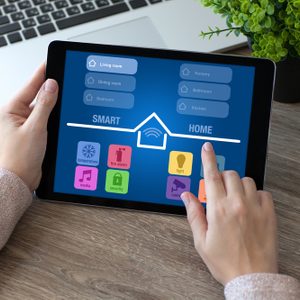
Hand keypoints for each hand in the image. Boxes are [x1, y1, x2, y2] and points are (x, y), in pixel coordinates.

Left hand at [0, 64, 57, 191]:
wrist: (20, 179)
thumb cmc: (19, 158)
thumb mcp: (35, 128)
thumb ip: (44, 105)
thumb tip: (51, 86)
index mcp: (10, 110)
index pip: (29, 87)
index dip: (41, 74)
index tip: (49, 62)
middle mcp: (16, 116)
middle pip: (36, 96)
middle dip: (48, 88)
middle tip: (61, 76)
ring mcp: (25, 125)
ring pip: (41, 108)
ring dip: (51, 103)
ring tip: (62, 93)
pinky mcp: (33, 133)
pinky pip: (44, 119)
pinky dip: (52, 115)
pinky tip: (58, 112)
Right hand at [181, 142, 277, 284]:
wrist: (252, 278)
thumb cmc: (225, 261)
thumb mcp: (201, 240)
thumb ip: (193, 214)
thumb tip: (186, 196)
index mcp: (218, 210)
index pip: (210, 176)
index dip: (207, 159)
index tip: (207, 148)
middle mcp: (236, 204)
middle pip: (229, 174)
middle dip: (222, 176)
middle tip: (219, 189)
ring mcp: (254, 208)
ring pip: (246, 180)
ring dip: (238, 184)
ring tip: (234, 198)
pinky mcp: (269, 214)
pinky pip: (263, 192)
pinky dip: (255, 194)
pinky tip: (249, 204)